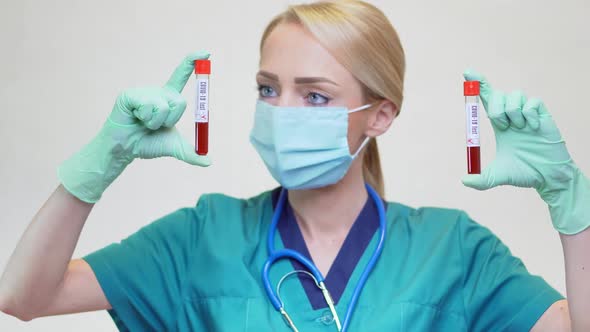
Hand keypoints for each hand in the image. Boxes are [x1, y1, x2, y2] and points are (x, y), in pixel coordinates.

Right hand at [58, 51, 209, 202]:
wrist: (125, 150)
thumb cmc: (147, 144)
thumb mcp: (174, 148)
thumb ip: (192, 153)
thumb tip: (209, 162)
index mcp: (168, 98)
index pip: (181, 76)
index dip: (192, 63)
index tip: (206, 52)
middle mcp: (157, 92)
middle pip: (180, 101)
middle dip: (172, 120)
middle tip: (156, 126)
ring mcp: (143, 92)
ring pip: (164, 106)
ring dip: (157, 122)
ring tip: (143, 123)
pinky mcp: (130, 95)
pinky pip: (149, 106)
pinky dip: (145, 118)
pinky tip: (134, 118)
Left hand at [462, 70, 588, 233]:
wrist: (548, 178)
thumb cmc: (524, 174)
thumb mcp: (497, 176)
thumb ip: (480, 180)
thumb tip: (464, 181)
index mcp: (499, 124)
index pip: (486, 99)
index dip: (478, 85)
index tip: (467, 72)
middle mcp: (512, 116)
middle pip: (498, 94)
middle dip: (495, 107)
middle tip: (502, 126)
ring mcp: (527, 114)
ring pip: (515, 95)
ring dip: (512, 111)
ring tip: (519, 129)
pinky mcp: (543, 115)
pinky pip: (533, 103)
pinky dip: (529, 115)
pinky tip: (533, 128)